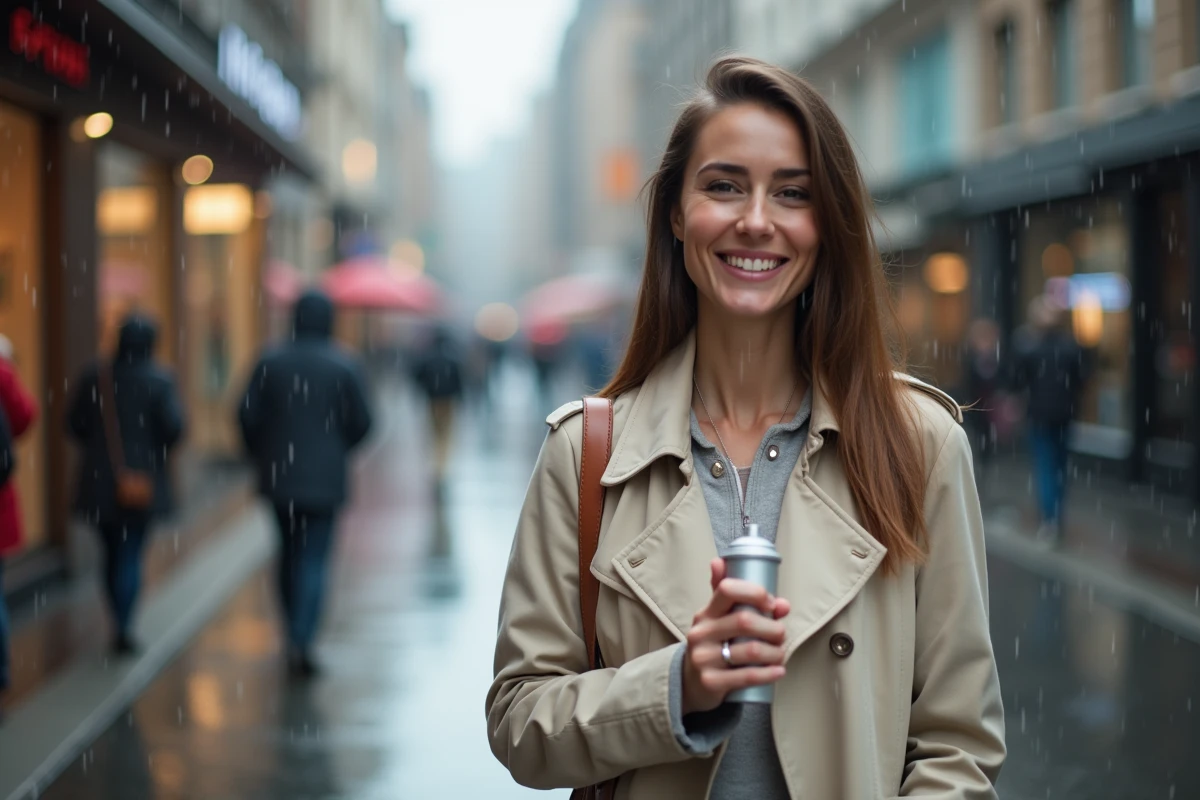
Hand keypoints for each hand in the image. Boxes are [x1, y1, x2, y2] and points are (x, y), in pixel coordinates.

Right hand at [681, 558, 790, 714]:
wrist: (691, 683)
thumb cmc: (716, 647)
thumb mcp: (724, 623)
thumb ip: (752, 608)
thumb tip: (783, 604)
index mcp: (707, 613)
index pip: (727, 589)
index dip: (754, 593)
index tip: (771, 604)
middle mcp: (702, 632)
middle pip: (745, 621)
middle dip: (772, 628)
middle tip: (781, 636)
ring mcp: (703, 657)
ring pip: (751, 650)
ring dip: (775, 653)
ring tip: (779, 655)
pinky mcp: (710, 681)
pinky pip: (747, 676)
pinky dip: (769, 673)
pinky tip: (779, 671)